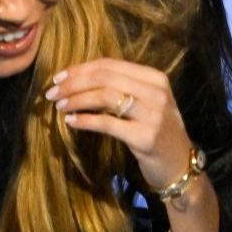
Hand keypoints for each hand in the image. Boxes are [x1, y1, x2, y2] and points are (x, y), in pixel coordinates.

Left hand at [46, 58, 194, 193]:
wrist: (179, 166)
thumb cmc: (157, 133)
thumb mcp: (146, 103)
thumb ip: (122, 88)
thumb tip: (79, 79)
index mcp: (155, 78)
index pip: (110, 64)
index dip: (81, 69)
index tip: (59, 77)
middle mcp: (157, 92)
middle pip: (105, 77)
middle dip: (74, 83)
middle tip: (52, 92)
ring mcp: (153, 115)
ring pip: (105, 96)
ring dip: (77, 100)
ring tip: (60, 106)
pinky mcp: (145, 137)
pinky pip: (108, 124)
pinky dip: (86, 121)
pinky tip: (71, 122)